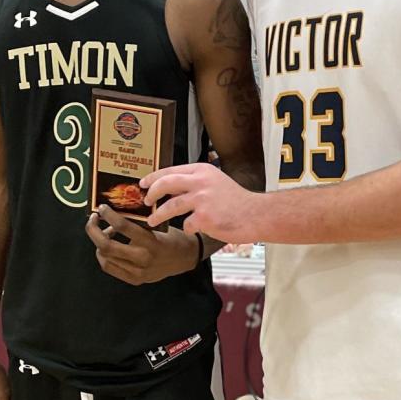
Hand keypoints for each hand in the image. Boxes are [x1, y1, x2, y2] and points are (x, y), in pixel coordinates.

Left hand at [85, 204, 198, 284]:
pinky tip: (106, 248)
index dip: (108, 215)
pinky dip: (103, 256)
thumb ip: (137, 222)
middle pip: (106, 245)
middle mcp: (142, 259)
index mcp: (151, 242)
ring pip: (105, 258)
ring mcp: (137, 272)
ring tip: (103, 233)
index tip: (102, 208)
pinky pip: (109, 268)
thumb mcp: (158, 225)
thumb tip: (113, 213)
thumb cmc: (172, 237)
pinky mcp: (134, 280)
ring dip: (99, 243)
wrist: (185, 258)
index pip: (122, 227)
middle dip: (93, 230)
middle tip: (93, 219)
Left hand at [143, 162, 261, 243]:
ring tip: (152, 220)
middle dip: (151, 193)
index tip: (143, 184)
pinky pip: (186, 225)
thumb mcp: (216, 182)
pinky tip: (193, 229)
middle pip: (165, 184)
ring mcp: (202, 199)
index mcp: (202, 171)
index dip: (153, 177)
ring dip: (158, 215)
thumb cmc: (237, 201)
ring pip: (170, 206)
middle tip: (145, 201)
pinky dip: (187, 228)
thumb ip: (195, 183)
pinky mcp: (205, 217)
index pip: (170, 170)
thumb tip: (169, 189)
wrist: (256, 214)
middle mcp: (201, 182)